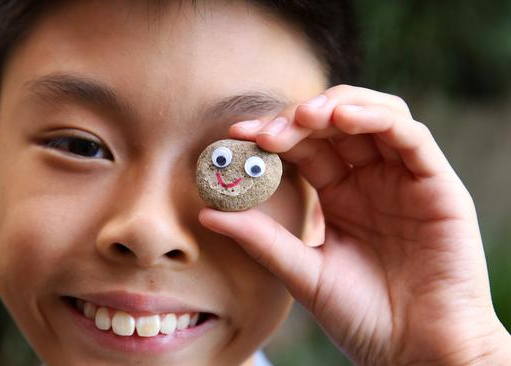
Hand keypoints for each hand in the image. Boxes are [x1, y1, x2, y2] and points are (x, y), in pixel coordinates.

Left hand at [199, 85, 510, 364]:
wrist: (415, 353)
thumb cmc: (362, 317)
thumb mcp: (302, 272)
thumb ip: (261, 239)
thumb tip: (206, 213)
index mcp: (339, 196)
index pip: (304, 148)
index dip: (272, 135)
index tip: (236, 135)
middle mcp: (371, 180)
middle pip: (334, 126)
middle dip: (297, 119)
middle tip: (265, 131)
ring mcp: (404, 179)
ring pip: (374, 117)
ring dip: (335, 106)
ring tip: (301, 117)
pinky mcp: (438, 185)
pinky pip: (410, 137)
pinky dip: (376, 119)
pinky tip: (341, 119)